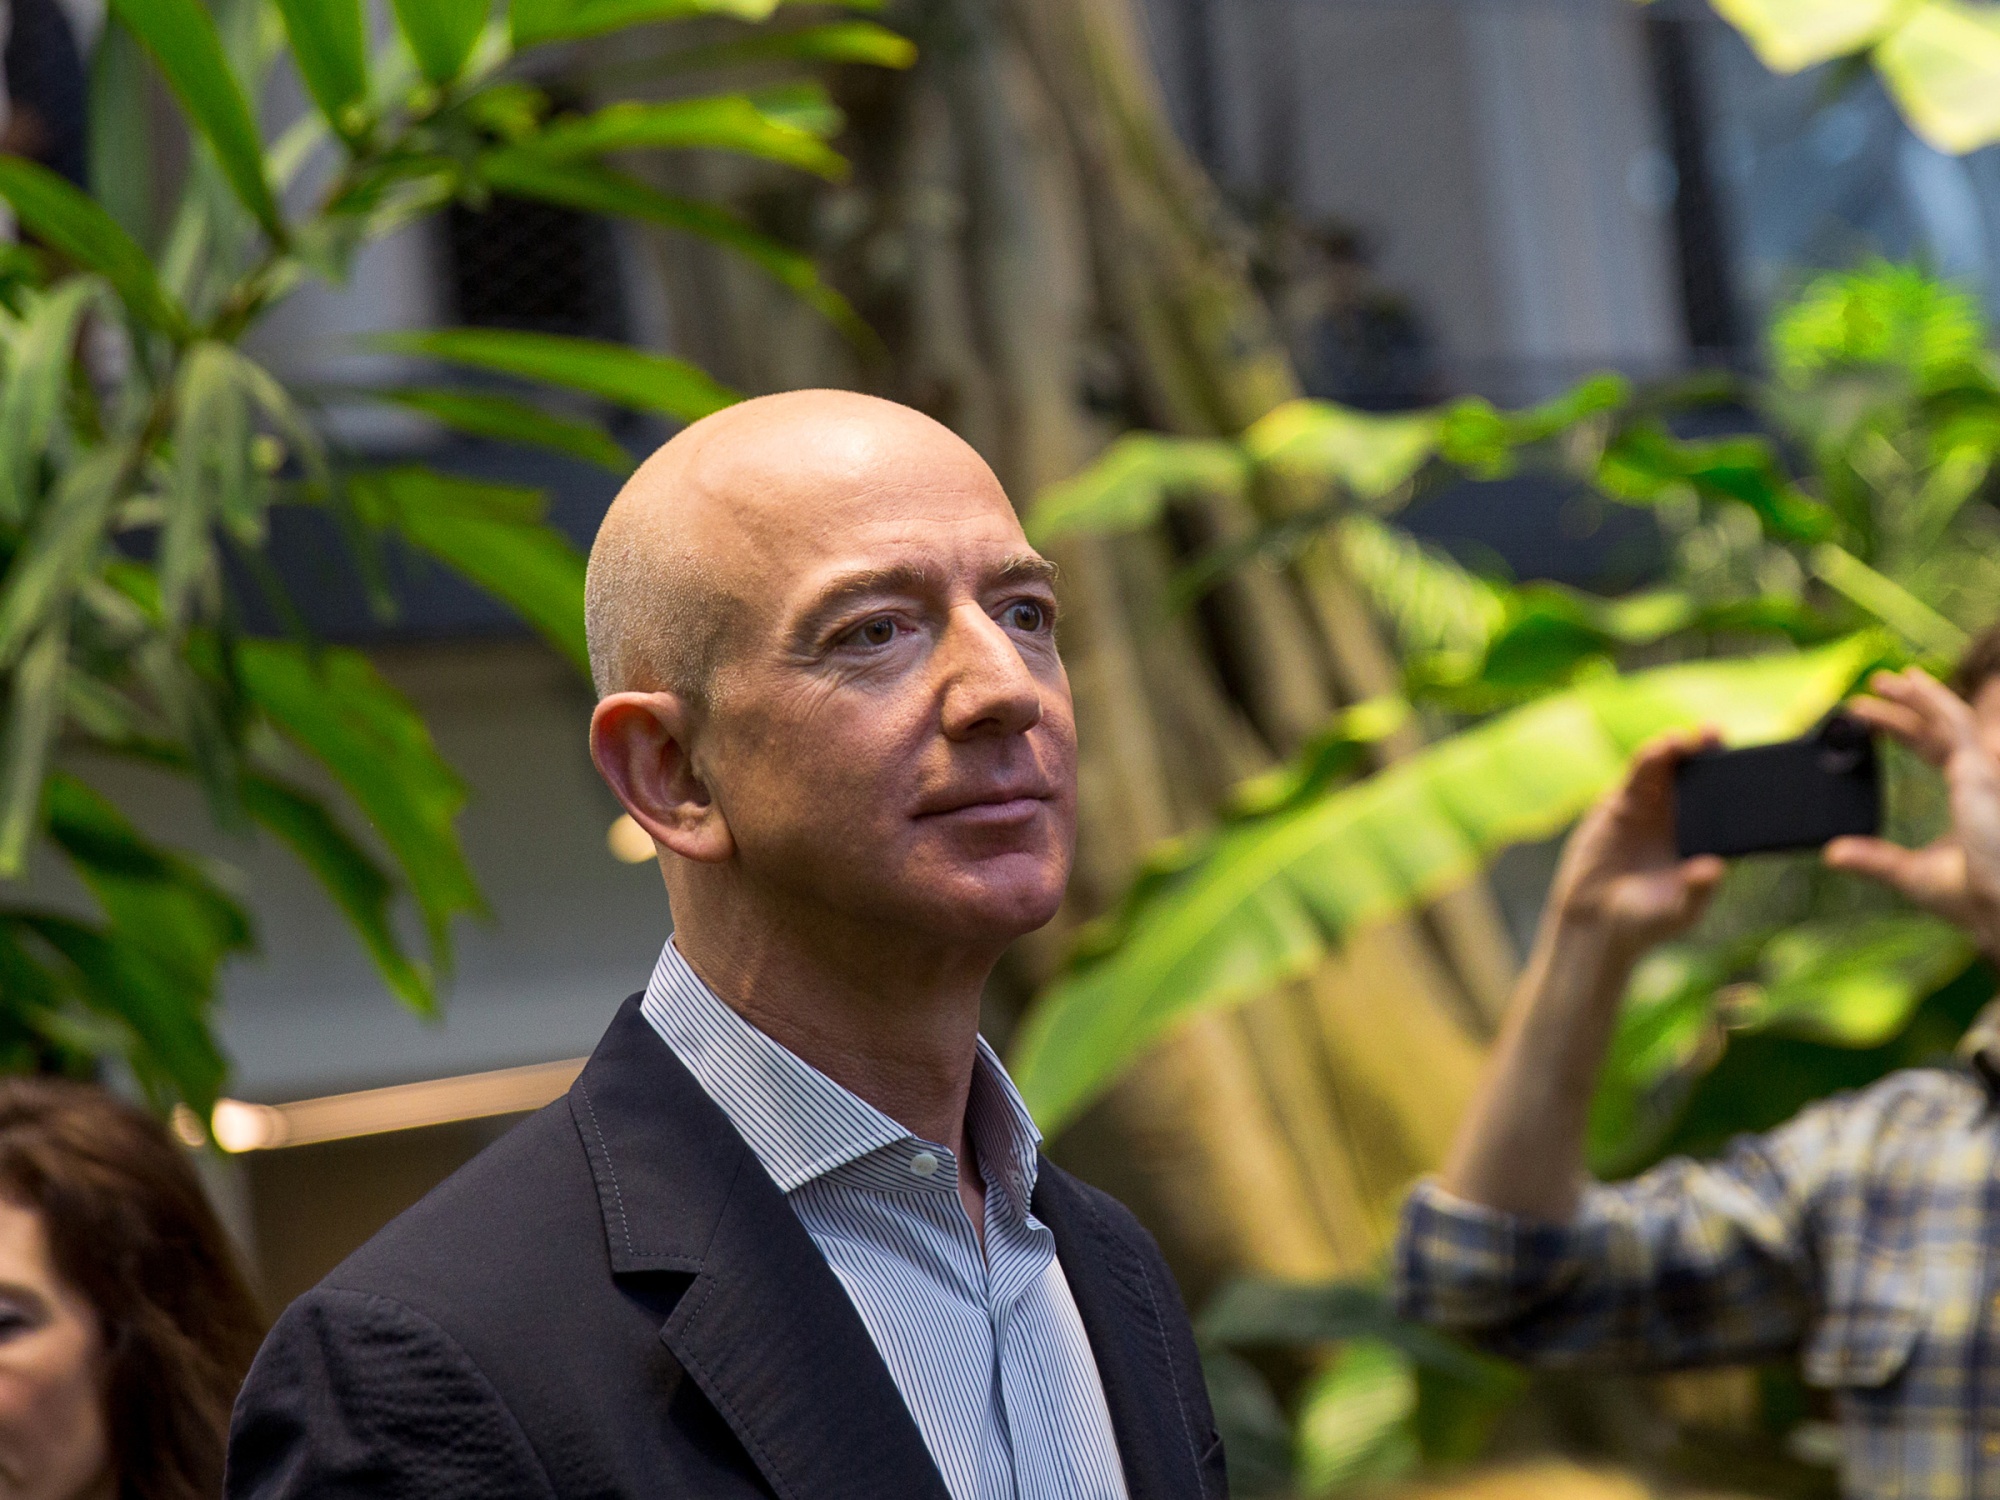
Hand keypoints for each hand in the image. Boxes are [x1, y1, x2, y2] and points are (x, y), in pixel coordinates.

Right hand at [1545, 729, 1726, 963]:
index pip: (1727, 801)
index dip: (1736, 778)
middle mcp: (1682, 817)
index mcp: (1706, 839)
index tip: (1750, 763)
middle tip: (1716, 732)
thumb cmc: (1645, 922)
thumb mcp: (1680, 912)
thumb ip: (1698, 891)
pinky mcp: (1621, 805)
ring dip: (1677, 748)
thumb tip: (1716, 869)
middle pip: (1700, 775)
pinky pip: (1637, 776)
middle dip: (1708, 750)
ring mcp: (1651, 808)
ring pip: (1668, 768)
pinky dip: (1648, 759)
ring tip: (1686, 738)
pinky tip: (1659, 750)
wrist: (1594, 925)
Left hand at [1827, 668, 1999, 958]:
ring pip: (1953, 718)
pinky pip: (1957, 728)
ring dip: (1920, 693)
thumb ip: (1874, 860)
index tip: (1862, 713)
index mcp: (1967, 797)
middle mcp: (1979, 781)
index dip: (1903, 726)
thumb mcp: (1913, 875)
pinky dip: (1935, 703)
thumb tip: (1831, 853)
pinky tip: (1913, 686)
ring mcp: (1984, 777)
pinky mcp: (1981, 777)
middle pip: (1941, 727)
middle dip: (1909, 703)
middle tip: (1873, 684)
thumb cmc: (1975, 899)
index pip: (1935, 747)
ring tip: (1887, 678)